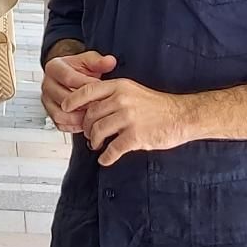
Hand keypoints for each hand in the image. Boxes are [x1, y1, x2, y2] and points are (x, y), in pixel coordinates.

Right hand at [41, 51, 116, 133]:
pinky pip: (60, 124)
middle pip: (64, 99)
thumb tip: (110, 62)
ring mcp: (47, 100)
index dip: (86, 86)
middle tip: (100, 105)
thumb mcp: (89, 60)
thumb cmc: (78, 69)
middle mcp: (47, 84)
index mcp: (54, 68)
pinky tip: (86, 121)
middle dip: (84, 104)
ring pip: (60, 114)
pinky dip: (74, 126)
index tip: (101, 89)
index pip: (69, 78)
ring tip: (94, 115)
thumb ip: (99, 61)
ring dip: (79, 117)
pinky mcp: (50, 113)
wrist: (70, 76)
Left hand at [63, 78, 196, 165]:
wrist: (181, 116)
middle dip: (86, 127)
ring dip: (93, 141)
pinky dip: (106, 157)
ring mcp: (129, 118)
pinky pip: (112, 149)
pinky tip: (106, 159)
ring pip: (98, 131)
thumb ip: (112, 95)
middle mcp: (122, 100)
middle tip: (89, 134)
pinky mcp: (136, 136)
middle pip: (90, 114)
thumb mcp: (133, 90)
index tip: (64, 108)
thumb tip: (89, 106)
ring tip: (96, 145)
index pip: (88, 91)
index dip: (73, 100)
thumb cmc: (157, 106)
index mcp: (120, 86)